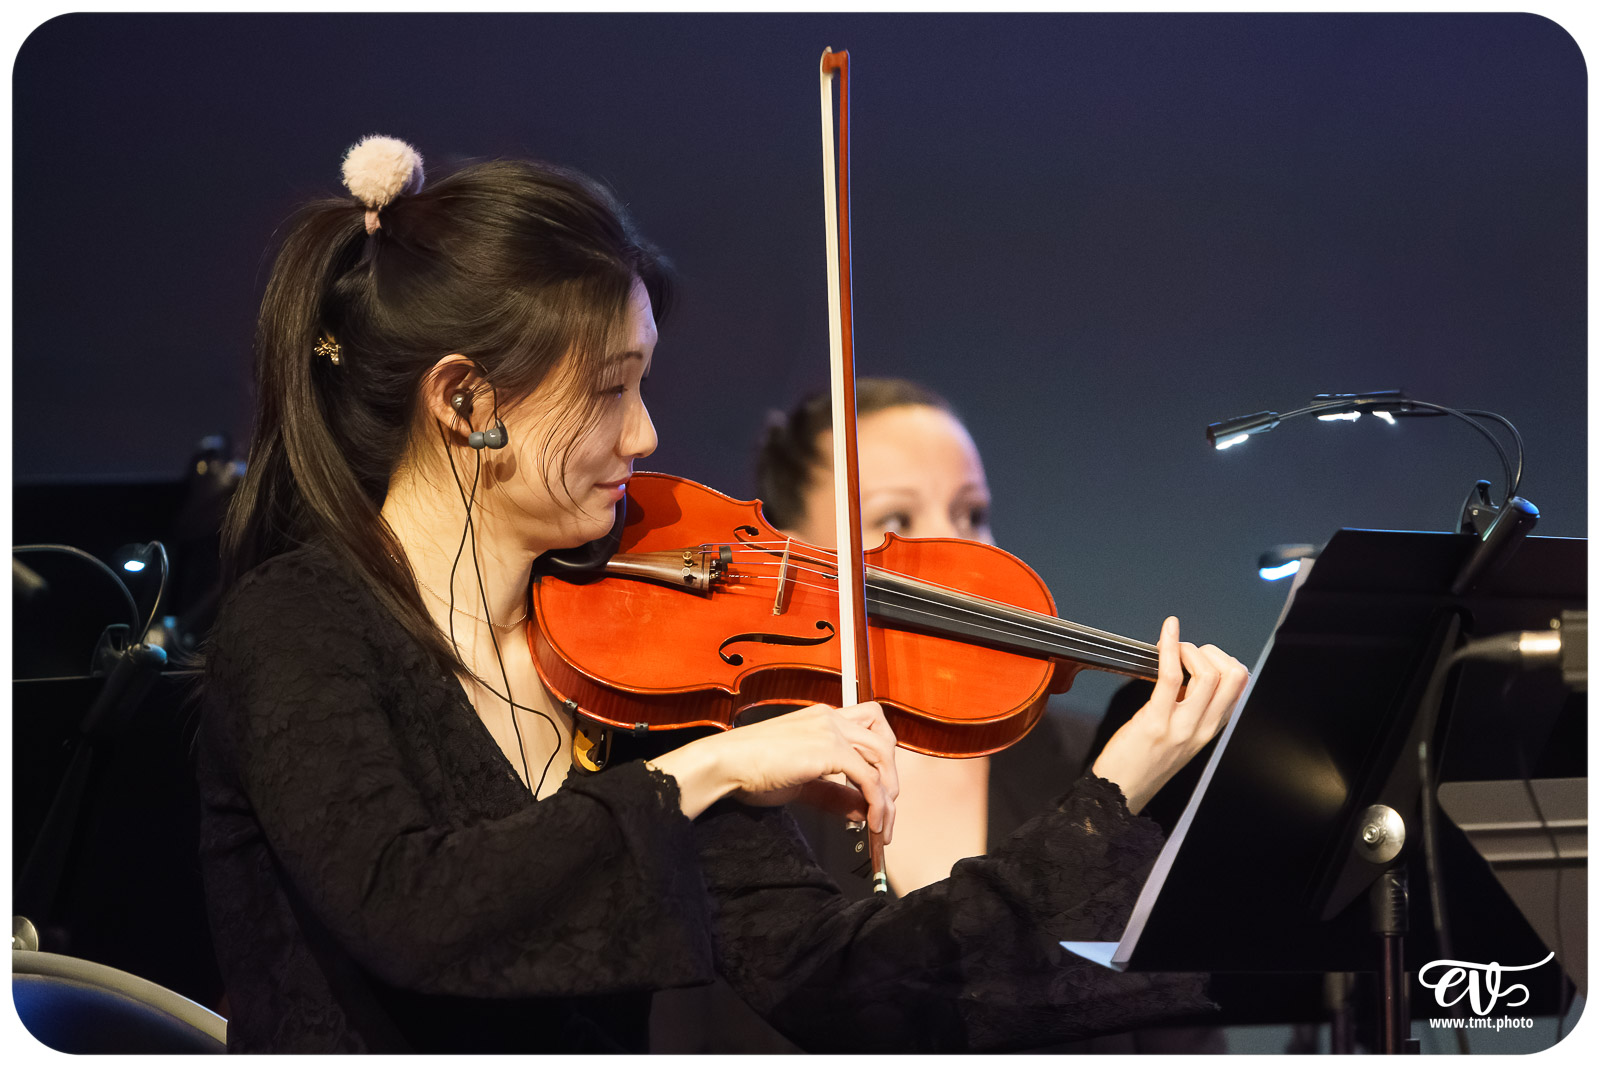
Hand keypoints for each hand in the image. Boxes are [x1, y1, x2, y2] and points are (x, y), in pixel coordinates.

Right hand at [650, 701, 898, 838]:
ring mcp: (831, 730)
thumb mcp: (801, 783)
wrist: (725, 764)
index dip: (880, 756)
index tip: (879, 788)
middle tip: (886, 806)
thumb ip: (834, 794)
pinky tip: (872, 822)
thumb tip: (863, 810)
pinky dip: (877, 802)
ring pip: (882, 755)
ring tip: (883, 821)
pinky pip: (868, 777)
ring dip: (888, 793)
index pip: (869, 725)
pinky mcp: (829, 749)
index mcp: (822, 718)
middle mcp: (830, 717)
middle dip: (891, 774)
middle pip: (883, 736)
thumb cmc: (750, 770)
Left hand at [1090, 616, 1246, 814]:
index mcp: (1211, 729)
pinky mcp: (1155, 722)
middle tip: (1185, 652)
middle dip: (1210, 651)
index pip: (1240, 684)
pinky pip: (1171, 676)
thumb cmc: (1143, 762)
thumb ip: (1192, 709)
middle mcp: (1202, 728)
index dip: (1222, 659)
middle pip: (1232, 675)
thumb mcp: (1181, 738)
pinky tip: (1166, 633)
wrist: (1119, 793)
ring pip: (1207, 674)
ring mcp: (1181, 726)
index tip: (1198, 656)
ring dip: (1189, 649)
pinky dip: (1169, 647)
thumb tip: (1190, 673)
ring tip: (1171, 649)